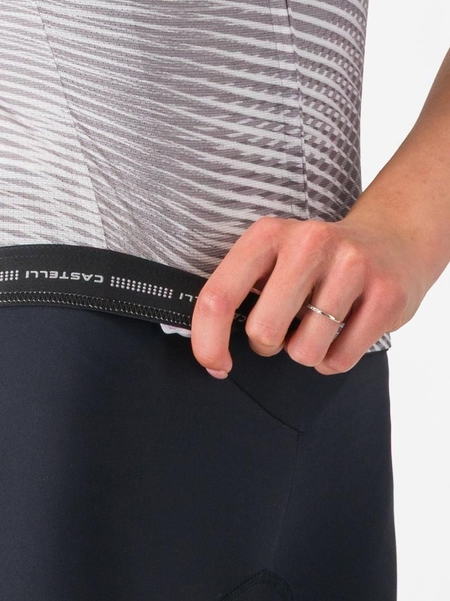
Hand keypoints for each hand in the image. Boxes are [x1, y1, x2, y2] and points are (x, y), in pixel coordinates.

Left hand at [190, 215, 423, 377]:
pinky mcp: (387, 294)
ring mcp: (351, 266)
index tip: (215, 365)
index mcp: (267, 235)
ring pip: (304, 352)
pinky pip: (341, 360)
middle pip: (263, 331)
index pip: (219, 297)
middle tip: (283, 328)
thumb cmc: (314, 262)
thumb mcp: (271, 259)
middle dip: (267, 345)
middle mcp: (308, 243)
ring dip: (305, 353)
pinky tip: (343, 331)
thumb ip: (239, 291)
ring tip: (318, 326)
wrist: (392, 239)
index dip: (208, 342)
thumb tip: (209, 351)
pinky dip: (335, 359)